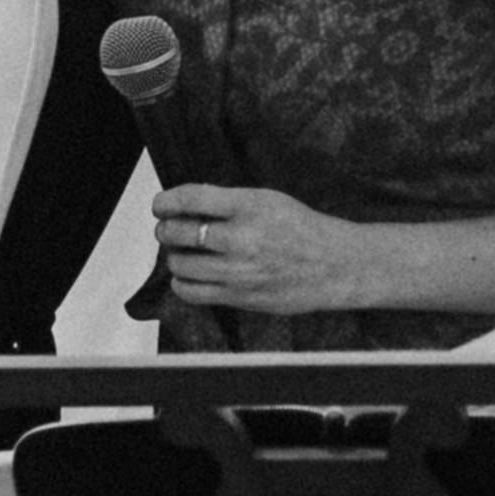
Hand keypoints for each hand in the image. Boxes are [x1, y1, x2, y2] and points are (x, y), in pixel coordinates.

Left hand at [150, 185, 375, 319]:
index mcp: (249, 206)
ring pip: (180, 265)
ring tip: (182, 252)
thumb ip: (228, 201)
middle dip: (165, 229)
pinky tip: (191, 275)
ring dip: (173, 256)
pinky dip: (182, 283)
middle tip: (168, 228)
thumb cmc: (303, 230)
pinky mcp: (238, 297)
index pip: (191, 198)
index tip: (160, 204)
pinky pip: (191, 292)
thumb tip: (187, 204)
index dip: (166, 201)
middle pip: (177, 232)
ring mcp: (239, 271)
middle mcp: (241, 238)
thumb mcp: (268, 200)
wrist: (334, 266)